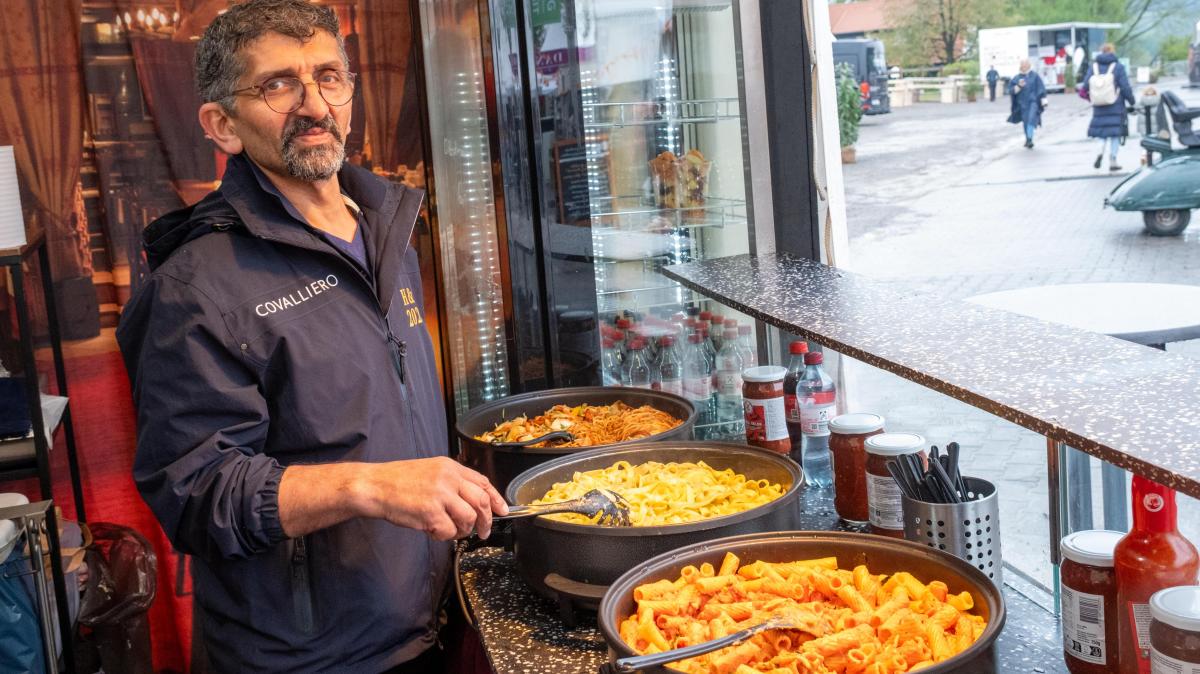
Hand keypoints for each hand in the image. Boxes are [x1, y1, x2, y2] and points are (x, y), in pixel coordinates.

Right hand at [359, 457, 508, 539]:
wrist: (374, 486)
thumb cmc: (398, 481)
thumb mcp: (430, 471)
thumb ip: (451, 482)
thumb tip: (473, 502)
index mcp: (450, 467)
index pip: (483, 482)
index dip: (496, 498)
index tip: (503, 511)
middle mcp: (448, 478)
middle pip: (481, 501)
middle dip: (486, 520)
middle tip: (483, 532)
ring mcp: (440, 495)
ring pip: (468, 518)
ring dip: (462, 530)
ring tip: (448, 530)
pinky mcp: (431, 512)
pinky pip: (449, 531)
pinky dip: (443, 536)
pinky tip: (432, 530)